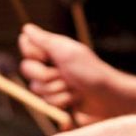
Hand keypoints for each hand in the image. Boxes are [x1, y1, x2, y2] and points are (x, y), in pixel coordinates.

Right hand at [17, 24, 135, 121]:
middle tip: (66, 76)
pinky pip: (46, 107)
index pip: (26, 50)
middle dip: (47, 78)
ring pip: (38, 92)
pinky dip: (61, 105)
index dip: (35, 56)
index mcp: (53, 52)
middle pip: (28, 73)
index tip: (48, 57)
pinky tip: (75, 102)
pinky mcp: (59, 104)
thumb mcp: (66, 52)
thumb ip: (44, 41)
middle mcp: (51, 67)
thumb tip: (25, 28)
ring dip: (58, 93)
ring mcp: (54, 86)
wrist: (109, 99)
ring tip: (76, 90)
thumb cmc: (91, 72)